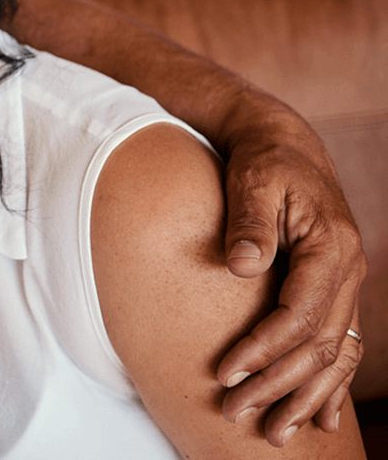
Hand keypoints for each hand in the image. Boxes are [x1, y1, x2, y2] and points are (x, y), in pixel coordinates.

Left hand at [214, 102, 365, 445]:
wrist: (283, 144)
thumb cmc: (263, 162)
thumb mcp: (253, 181)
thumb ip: (249, 223)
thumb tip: (242, 265)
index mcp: (331, 247)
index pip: (298, 315)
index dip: (264, 349)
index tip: (227, 373)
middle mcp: (348, 271)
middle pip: (319, 344)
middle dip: (278, 384)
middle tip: (237, 414)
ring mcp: (346, 283)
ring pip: (334, 353)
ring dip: (305, 395)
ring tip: (275, 432)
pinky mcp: (334, 289)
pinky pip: (340, 345)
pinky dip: (330, 383)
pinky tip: (319, 416)